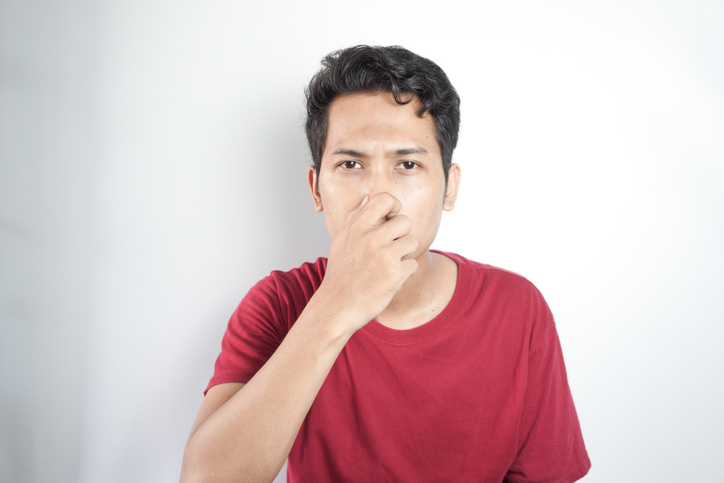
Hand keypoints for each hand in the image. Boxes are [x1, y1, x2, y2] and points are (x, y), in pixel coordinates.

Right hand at [315, 192, 418, 332]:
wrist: (337, 307)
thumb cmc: (340, 274)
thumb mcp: (341, 241)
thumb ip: (355, 218)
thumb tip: (368, 199)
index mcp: (357, 226)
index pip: (386, 199)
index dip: (394, 207)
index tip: (391, 219)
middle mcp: (370, 237)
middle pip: (404, 221)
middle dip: (401, 235)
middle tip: (389, 250)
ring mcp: (384, 255)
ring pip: (412, 242)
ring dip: (405, 254)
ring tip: (388, 265)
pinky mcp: (395, 274)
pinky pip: (413, 264)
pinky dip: (405, 273)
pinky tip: (389, 280)